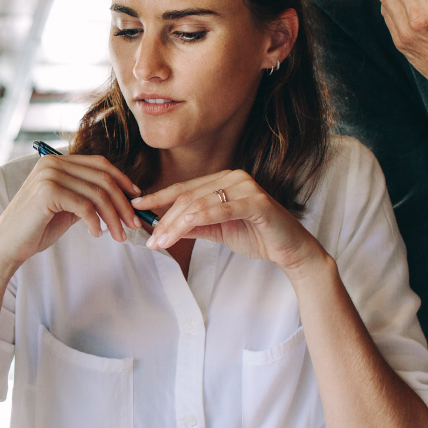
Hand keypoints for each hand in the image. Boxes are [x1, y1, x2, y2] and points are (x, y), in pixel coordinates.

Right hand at [0, 155, 142, 271]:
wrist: (7, 245)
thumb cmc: (36, 228)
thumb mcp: (67, 207)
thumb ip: (88, 197)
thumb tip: (124, 199)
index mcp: (57, 161)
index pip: (99, 163)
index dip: (123, 179)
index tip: (137, 198)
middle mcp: (53, 163)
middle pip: (103, 178)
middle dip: (123, 202)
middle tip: (134, 224)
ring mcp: (49, 175)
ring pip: (97, 193)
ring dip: (114, 217)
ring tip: (120, 235)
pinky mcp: (47, 192)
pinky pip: (84, 206)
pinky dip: (96, 222)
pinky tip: (97, 234)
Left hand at [133, 170, 327, 275]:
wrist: (291, 250)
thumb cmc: (257, 236)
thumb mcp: (218, 231)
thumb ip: (194, 225)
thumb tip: (162, 225)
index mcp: (224, 180)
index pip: (184, 188)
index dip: (158, 197)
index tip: (136, 207)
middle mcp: (234, 177)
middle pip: (188, 197)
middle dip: (164, 218)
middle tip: (149, 239)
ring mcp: (246, 187)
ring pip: (199, 204)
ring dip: (175, 224)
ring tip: (160, 241)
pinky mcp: (256, 201)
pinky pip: (220, 210)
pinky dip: (198, 220)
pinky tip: (182, 229)